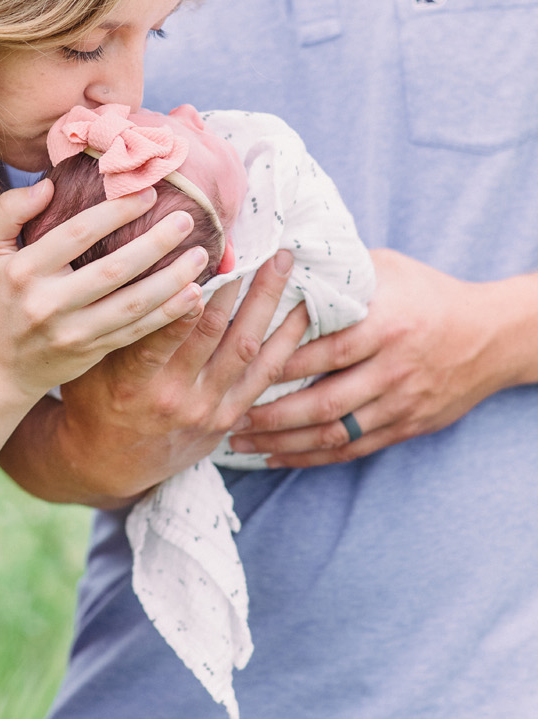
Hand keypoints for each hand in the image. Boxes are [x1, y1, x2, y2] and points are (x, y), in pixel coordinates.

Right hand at [0, 179, 210, 404]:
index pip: (77, 234)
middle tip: (186, 219)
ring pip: (132, 303)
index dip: (116, 211)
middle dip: (155, 243)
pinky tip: (194, 294)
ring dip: (173, 279)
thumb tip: (48, 185)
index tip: (148, 193)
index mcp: (24, 270)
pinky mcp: (92, 352)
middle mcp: (48, 303)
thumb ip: (9, 211)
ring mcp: (73, 331)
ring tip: (201, 254)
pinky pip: (138, 330)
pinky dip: (169, 313)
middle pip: (113, 269)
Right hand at [52, 252, 309, 500]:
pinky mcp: (228, 418)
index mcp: (131, 382)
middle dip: (236, 281)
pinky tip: (301, 308)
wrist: (106, 462)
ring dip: (266, 300)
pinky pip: (265, 374)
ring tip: (283, 261)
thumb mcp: (90, 359)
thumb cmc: (92, 396)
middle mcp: (173, 398)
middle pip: (213, 330)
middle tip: (254, 240)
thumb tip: (140, 254)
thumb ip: (118, 318)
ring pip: (245, 346)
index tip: (201, 252)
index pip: (159, 334)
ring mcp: (206, 411)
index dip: (182, 293)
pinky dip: (285, 339)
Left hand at [228, 248, 521, 466]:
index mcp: (384, 326)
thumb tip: (279, 261)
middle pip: (323, 402)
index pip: (323, 352)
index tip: (238, 368)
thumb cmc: (428, 292)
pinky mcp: (406, 426)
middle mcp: (392, 369)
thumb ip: (338, 272)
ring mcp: (400, 402)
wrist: (491, 334)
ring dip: (283, 442)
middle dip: (271, 414)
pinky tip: (279, 456)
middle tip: (227, 415)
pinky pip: (353, 448)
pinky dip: (313, 457)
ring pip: (334, 433)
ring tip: (241, 441)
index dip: (278, 364)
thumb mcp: (386, 268)